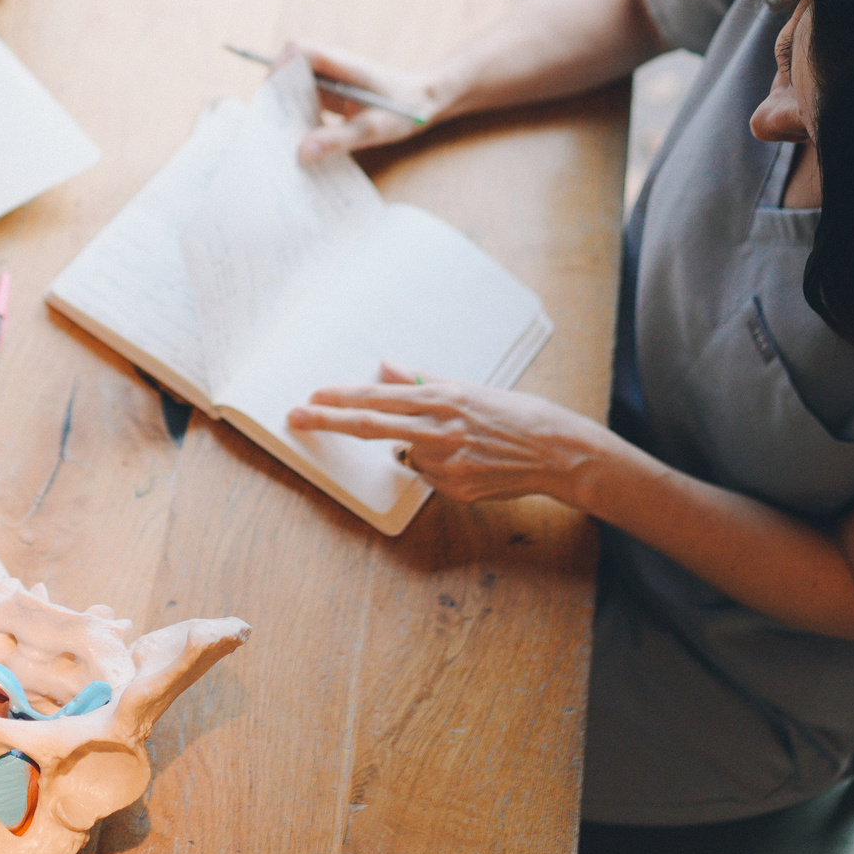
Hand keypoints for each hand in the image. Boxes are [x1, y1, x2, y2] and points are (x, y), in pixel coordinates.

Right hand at [282, 40, 446, 164]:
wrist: (423, 101)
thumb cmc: (404, 110)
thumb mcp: (374, 129)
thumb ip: (339, 139)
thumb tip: (301, 153)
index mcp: (342, 64)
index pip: (299, 50)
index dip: (278, 68)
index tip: (269, 98)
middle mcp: (330, 66)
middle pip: (286, 68)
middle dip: (273, 95)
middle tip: (268, 128)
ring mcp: (326, 78)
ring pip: (290, 85)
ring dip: (282, 108)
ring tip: (277, 139)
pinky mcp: (326, 92)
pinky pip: (301, 99)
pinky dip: (294, 117)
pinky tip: (296, 141)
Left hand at [288, 361, 608, 504]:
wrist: (558, 452)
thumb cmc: (516, 414)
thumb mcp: (469, 387)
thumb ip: (422, 379)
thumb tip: (386, 365)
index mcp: (441, 398)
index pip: (377, 397)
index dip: (340, 398)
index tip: (310, 397)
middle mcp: (438, 429)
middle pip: (370, 425)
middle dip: (328, 420)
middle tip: (295, 416)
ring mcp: (446, 462)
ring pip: (408, 455)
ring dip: (418, 448)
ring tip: (462, 443)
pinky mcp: (455, 488)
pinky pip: (431, 476)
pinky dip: (441, 468)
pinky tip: (472, 462)